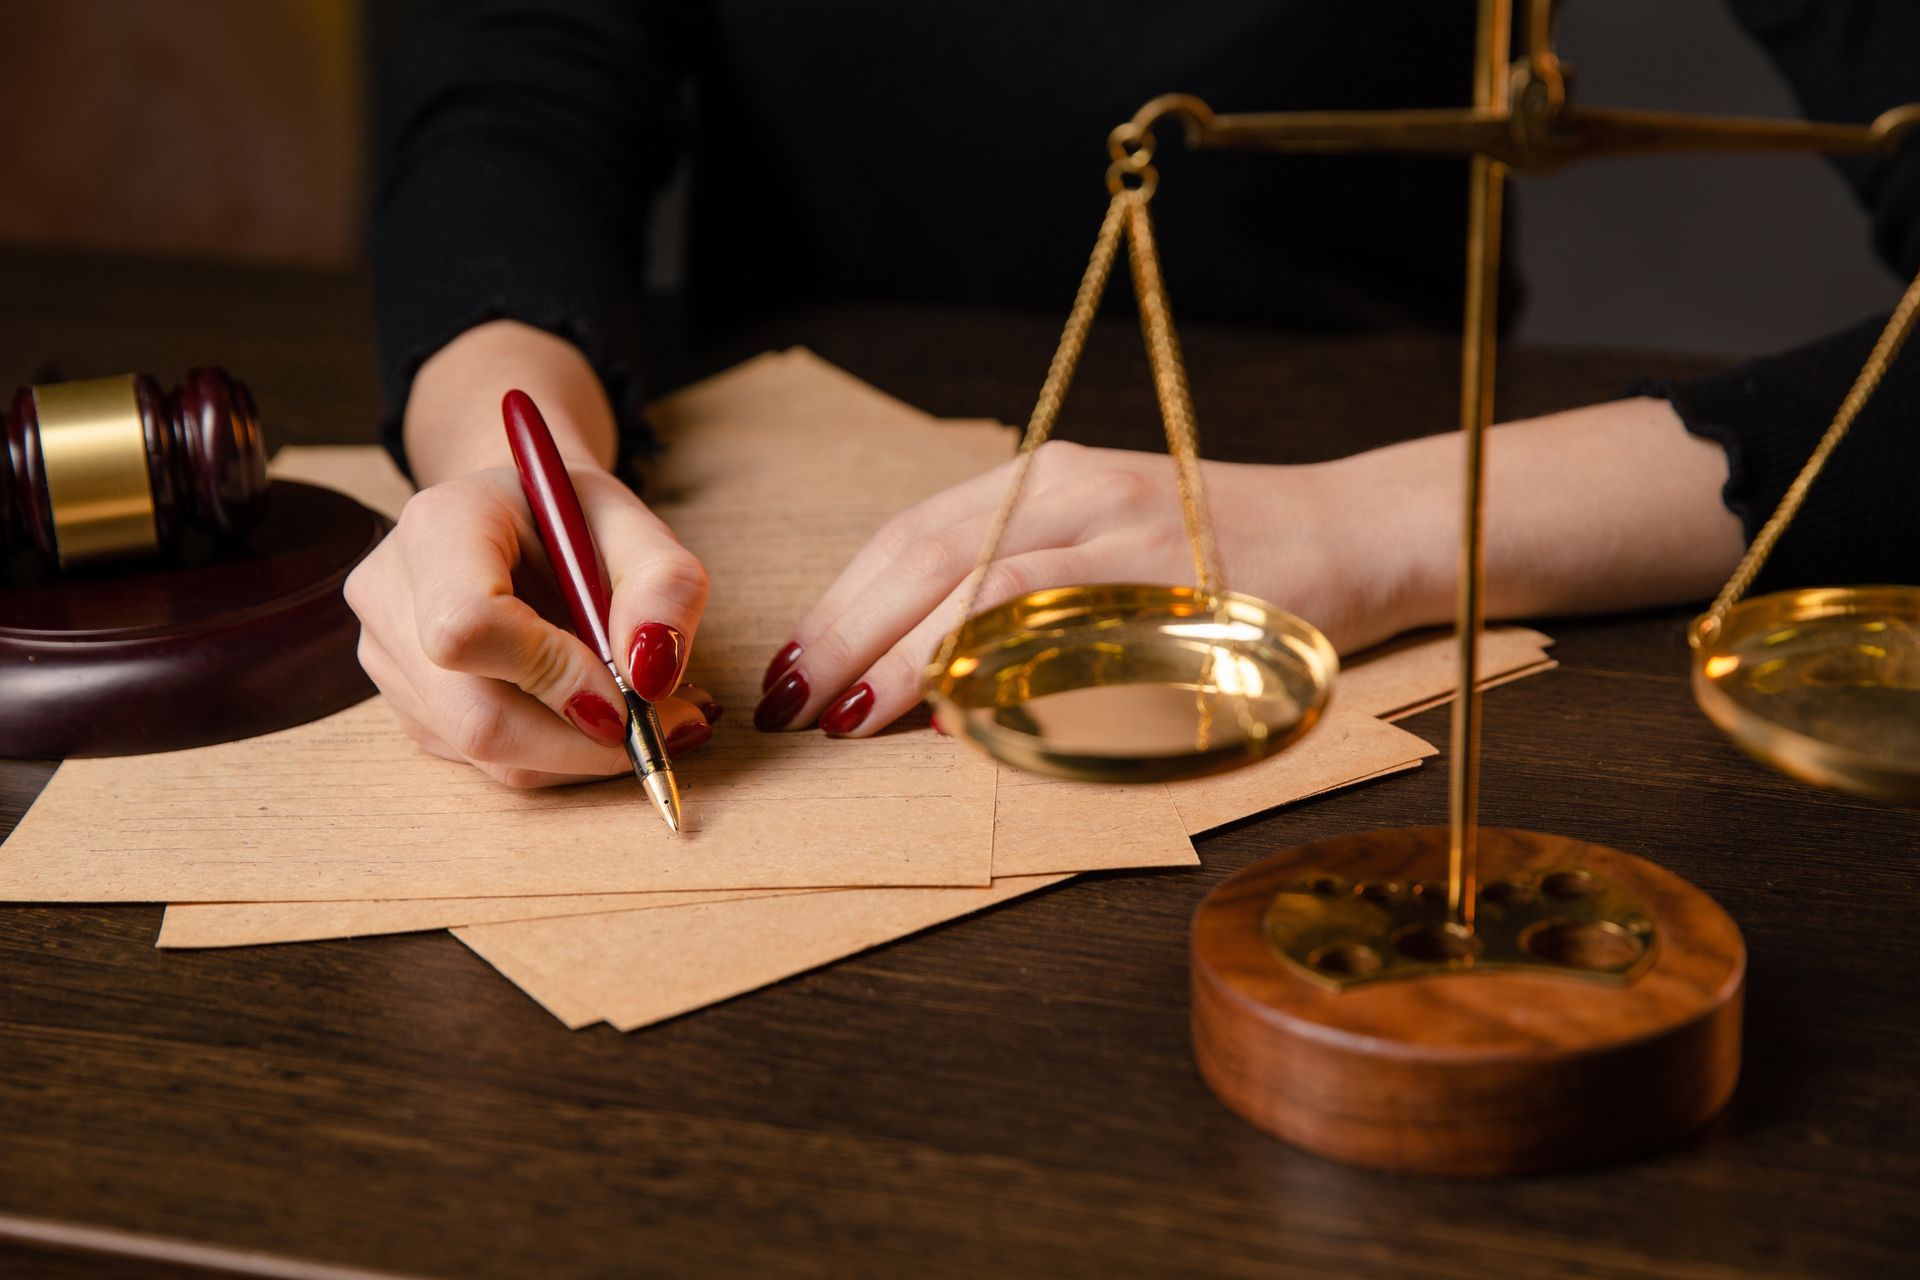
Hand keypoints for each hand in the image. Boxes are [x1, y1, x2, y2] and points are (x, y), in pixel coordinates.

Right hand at [350, 320, 714, 786]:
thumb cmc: (574, 518)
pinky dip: (558, 752)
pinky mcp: (408, 706)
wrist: (517, 518)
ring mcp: (388, 657)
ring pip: (486, 751)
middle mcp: (392, 595)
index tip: (631, 693)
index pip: (467, 627)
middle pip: (475, 717)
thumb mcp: (636, 524)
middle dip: (586, 742)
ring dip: (581, 752)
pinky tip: (597, 713)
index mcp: (440, 525)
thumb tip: (652, 678)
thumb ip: (664, 585)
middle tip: (668, 728)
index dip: (553, 676)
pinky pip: (484, 761)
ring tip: (646, 714)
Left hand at [752, 440, 1431, 736]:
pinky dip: (1002, 664)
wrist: (1356, 533)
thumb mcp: (1106, 552)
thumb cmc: (1221, 559)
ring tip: (846, 716)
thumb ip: (1019, 595)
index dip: (840, 603)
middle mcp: (1075, 489)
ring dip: (902, 654)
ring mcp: (1125, 530)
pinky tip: (954, 708)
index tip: (793, 670)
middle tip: (791, 707)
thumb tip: (917, 683)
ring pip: (981, 583)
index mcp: (1047, 480)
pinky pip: (1068, 623)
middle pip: (925, 553)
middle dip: (844, 633)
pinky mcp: (1175, 581)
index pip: (911, 535)